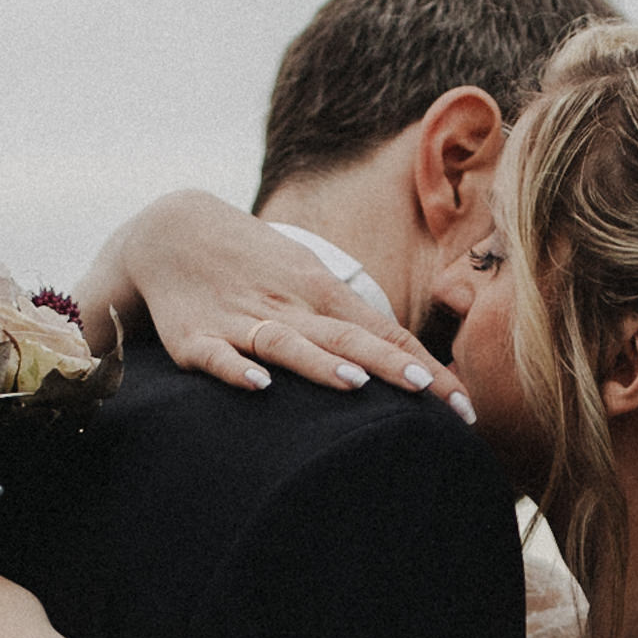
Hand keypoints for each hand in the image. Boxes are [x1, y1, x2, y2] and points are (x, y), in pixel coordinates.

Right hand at [84, 190, 473, 415]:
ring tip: (355, 384)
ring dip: (320, 363)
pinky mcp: (196, 338)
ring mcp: (242, 321)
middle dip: (391, 367)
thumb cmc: (258, 266)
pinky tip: (259, 386)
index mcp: (322, 294)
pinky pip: (218, 356)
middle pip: (348, 337)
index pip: (385, 332)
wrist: (173, 230)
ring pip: (288, 343)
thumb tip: (412, 365)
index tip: (465, 407)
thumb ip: (353, 324)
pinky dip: (237, 370)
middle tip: (430, 395)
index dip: (425, 368)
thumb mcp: (309, 283)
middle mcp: (289, 306)